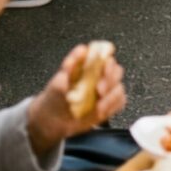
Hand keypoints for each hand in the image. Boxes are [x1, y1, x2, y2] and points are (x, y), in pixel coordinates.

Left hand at [28, 42, 128, 157]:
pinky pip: (119, 102)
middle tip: (99, 90)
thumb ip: (70, 65)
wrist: (51, 122)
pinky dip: (113, 106)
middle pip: (117, 71)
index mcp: (88, 65)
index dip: (108, 59)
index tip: (103, 67)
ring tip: (98, 106)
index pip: (105, 54)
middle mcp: (99, 76)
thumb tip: (83, 49)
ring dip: (111, 97)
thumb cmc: (53, 98)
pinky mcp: (108, 105)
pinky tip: (101, 111)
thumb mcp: (57, 81)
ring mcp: (104, 91)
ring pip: (119, 88)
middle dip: (110, 80)